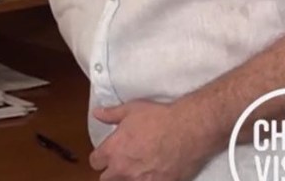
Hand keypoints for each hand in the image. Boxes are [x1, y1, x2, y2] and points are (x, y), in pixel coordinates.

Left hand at [88, 100, 212, 180]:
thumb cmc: (160, 118)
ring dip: (128, 178)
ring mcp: (142, 180)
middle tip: (121, 163)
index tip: (106, 154)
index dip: (100, 157)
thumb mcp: (131, 110)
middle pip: (106, 178)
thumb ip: (111, 114)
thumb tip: (97, 113)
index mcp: (113, 150)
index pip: (95, 162)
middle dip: (111, 171)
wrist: (190, 129)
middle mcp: (124, 169)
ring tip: (137, 170)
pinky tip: (153, 174)